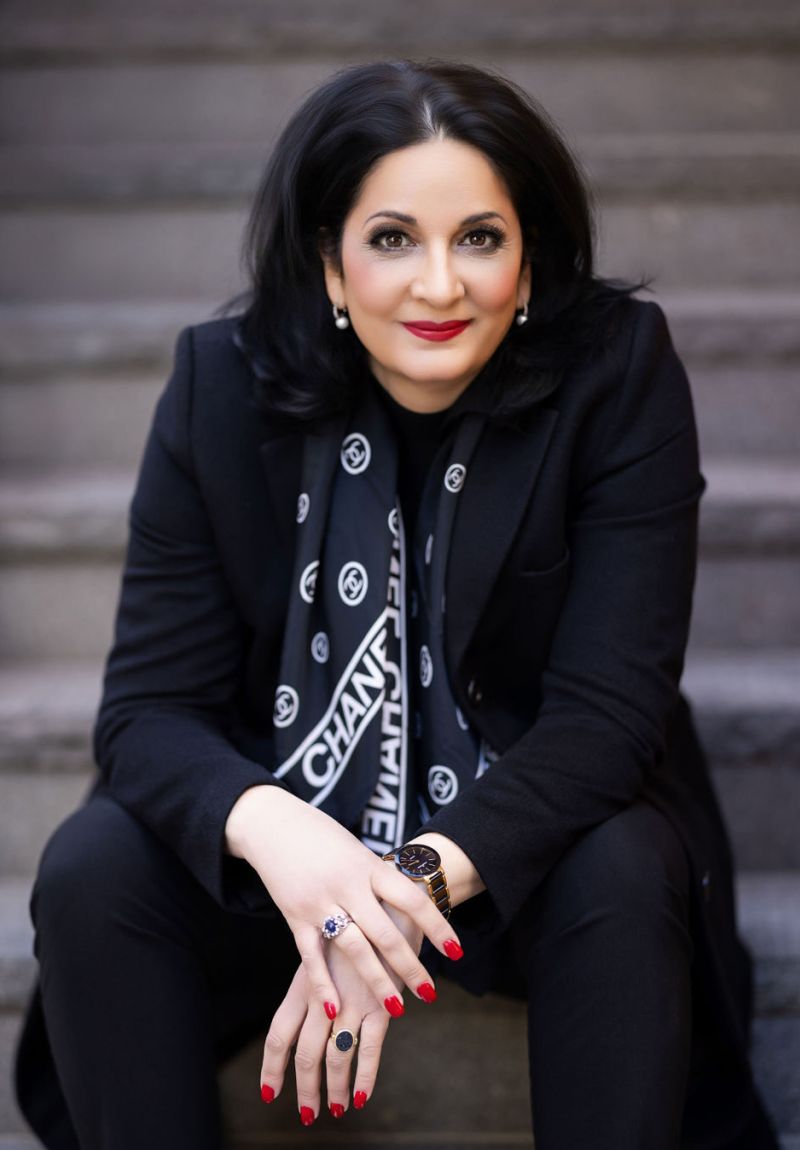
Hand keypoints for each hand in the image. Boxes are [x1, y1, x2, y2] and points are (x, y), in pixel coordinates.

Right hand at [225, 785, 459, 1019]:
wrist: (272, 823)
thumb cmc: (321, 835)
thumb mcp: (356, 849)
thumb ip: (377, 878)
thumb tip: (408, 903)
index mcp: (368, 865)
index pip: (411, 899)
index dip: (437, 927)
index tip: (456, 952)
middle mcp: (347, 885)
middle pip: (386, 933)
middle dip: (411, 967)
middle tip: (430, 994)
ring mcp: (320, 903)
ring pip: (354, 950)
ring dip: (377, 982)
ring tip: (397, 1009)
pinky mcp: (295, 917)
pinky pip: (311, 957)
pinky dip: (323, 985)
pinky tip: (335, 1011)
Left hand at [259, 906, 425, 1123]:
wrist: (393, 896)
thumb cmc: (361, 923)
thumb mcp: (330, 949)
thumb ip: (320, 979)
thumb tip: (313, 1013)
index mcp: (306, 981)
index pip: (280, 1030)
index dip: (273, 1065)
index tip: (269, 1092)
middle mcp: (325, 994)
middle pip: (305, 1051)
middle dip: (305, 1088)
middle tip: (308, 1114)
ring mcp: (352, 999)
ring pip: (335, 1055)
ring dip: (335, 1088)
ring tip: (336, 1110)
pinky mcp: (382, 1002)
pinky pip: (370, 1048)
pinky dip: (365, 1076)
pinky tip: (361, 1096)